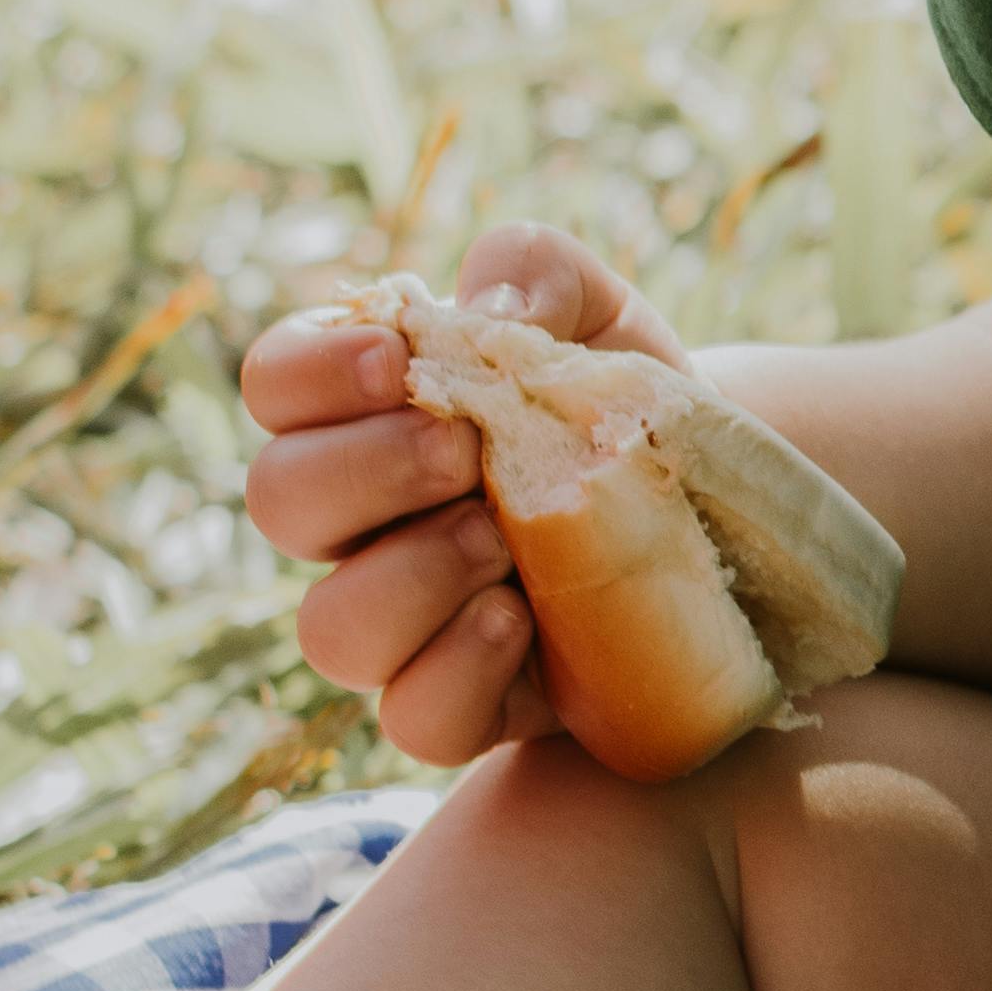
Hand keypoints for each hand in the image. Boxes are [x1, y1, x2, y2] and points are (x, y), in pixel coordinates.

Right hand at [239, 228, 690, 769]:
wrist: (716, 500)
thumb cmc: (624, 396)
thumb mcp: (598, 311)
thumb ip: (533, 273)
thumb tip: (487, 312)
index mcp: (364, 412)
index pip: (275, 384)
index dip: (311, 372)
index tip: (395, 357)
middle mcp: (361, 521)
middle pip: (279, 501)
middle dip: (366, 468)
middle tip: (461, 450)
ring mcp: (406, 620)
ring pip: (331, 628)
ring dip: (408, 576)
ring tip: (496, 539)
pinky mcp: (469, 701)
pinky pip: (416, 717)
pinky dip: (455, 672)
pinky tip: (518, 623)